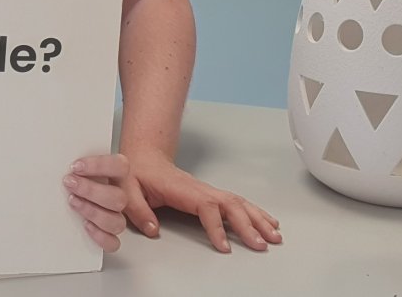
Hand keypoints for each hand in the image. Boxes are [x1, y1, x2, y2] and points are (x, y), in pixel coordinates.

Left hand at [63, 154, 130, 252]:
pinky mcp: (108, 235)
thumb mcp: (74, 166)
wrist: (67, 195)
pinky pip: (113, 242)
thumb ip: (74, 163)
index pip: (120, 166)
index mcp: (115, 176)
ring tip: (73, 202)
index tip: (75, 166)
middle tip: (70, 183)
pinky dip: (100, 236)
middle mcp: (118, 196)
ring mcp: (115, 217)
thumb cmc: (73, 178)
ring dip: (93, 212)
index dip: (100, 166)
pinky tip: (85, 225)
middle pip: (118, 198)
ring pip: (117, 221)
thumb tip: (53, 155)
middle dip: (91, 191)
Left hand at [121, 151, 280, 252]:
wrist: (144, 157)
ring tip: (274, 235)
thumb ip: (138, 211)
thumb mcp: (128, 190)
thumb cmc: (137, 173)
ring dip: (258, 219)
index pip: (206, 206)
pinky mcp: (211, 195)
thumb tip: (152, 229)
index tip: (225, 245)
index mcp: (182, 189)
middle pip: (231, 205)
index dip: (217, 226)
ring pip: (239, 203)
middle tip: (262, 244)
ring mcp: (208, 191)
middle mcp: (200, 189)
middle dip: (249, 225)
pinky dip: (255, 213)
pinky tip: (267, 222)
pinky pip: (237, 203)